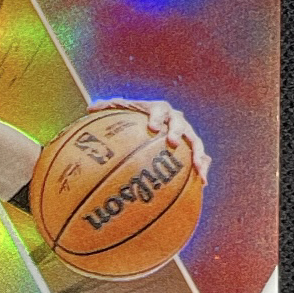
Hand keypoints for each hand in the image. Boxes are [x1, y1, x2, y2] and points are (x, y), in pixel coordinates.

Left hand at [88, 98, 210, 182]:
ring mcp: (187, 135)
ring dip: (198, 154)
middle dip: (177, 132)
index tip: (152, 127)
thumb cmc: (135, 119)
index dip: (157, 117)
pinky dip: (202, 169)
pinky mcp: (192, 149)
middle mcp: (176, 120)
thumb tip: (91, 109)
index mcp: (159, 109)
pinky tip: (202, 183)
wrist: (155, 125)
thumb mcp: (121, 112)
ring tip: (197, 168)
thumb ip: (108, 109)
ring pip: (195, 142)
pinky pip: (201, 159)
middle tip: (172, 142)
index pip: (159, 110)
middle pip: (179, 124)